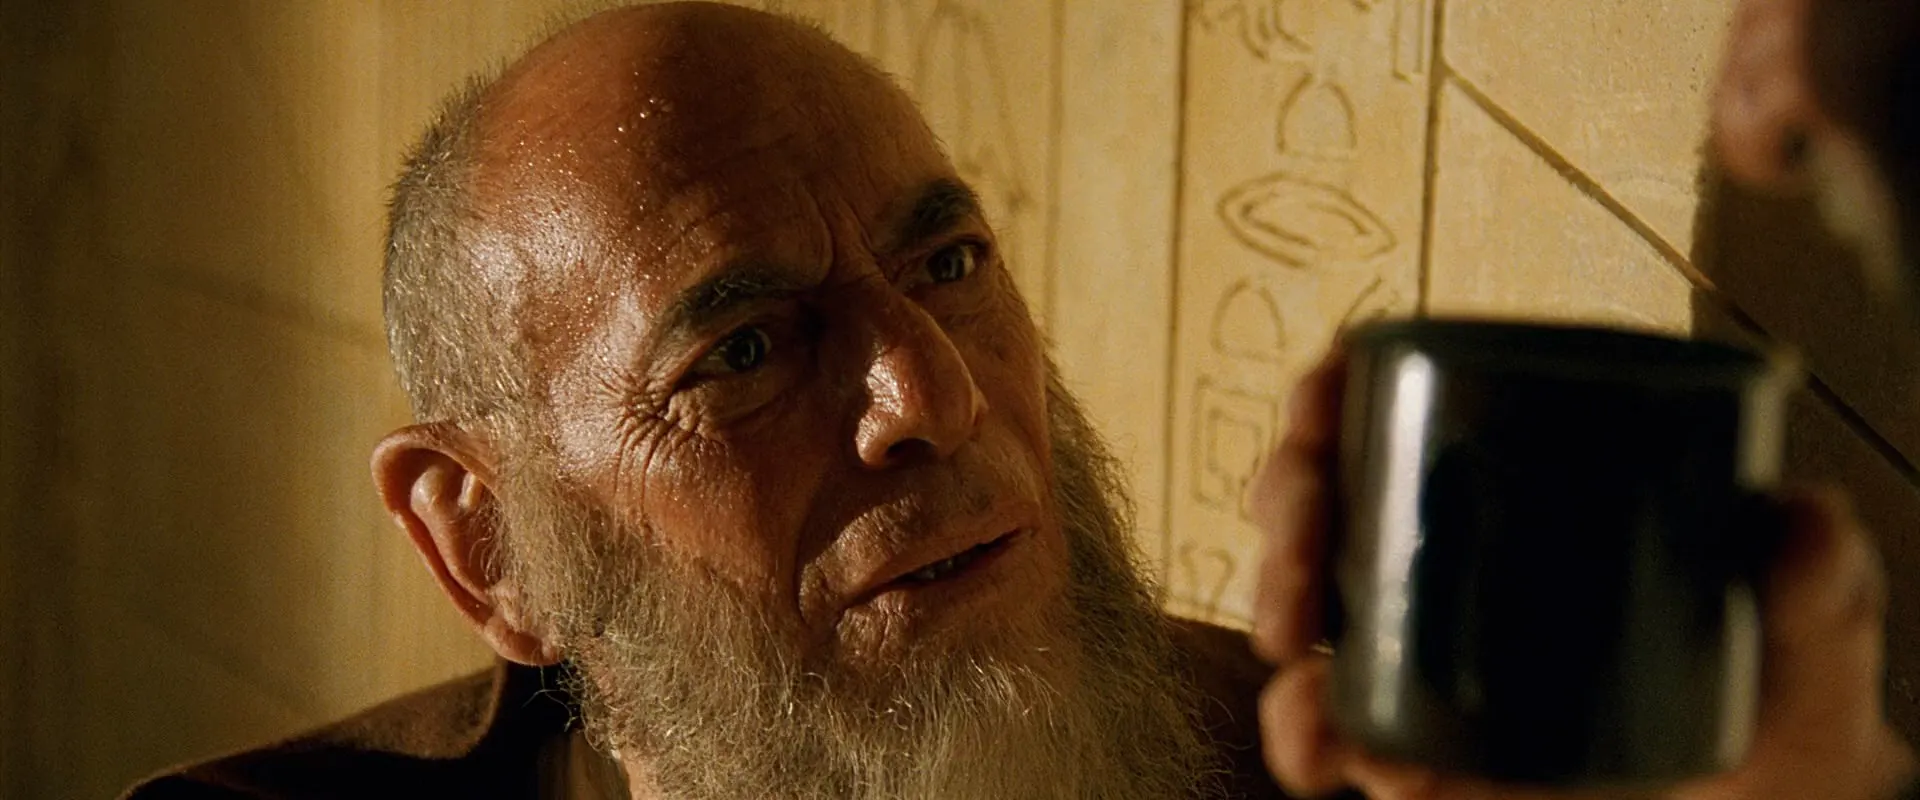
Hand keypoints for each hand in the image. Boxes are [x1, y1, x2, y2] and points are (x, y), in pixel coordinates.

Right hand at [1248, 347, 1917, 799]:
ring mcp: (1424, 660)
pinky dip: (1305, 736)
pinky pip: (1330, 737)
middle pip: (1328, 500)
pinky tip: (1330, 747)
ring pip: (1304, 610)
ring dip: (1273, 609)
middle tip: (1305, 545)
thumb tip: (1793, 518)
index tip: (1322, 396)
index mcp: (1524, 497)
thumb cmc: (1780, 709)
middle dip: (1287, 505)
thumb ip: (1819, 579)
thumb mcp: (1812, 631)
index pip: (1405, 412)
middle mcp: (1453, 566)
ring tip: (1297, 647)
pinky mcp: (1414, 754)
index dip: (1335, 391)